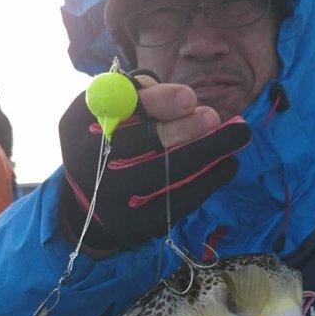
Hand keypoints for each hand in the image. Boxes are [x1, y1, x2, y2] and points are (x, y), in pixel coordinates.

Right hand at [59, 77, 251, 250]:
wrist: (91, 200)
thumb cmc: (108, 138)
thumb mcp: (108, 108)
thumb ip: (138, 93)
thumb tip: (186, 101)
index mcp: (78, 127)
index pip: (115, 109)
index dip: (154, 103)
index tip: (189, 97)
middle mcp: (89, 166)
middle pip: (139, 147)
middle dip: (182, 130)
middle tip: (214, 117)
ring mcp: (114, 200)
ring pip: (165, 176)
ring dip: (206, 153)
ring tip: (237, 134)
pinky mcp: (140, 222)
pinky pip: (179, 200)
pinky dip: (210, 179)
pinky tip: (229, 163)